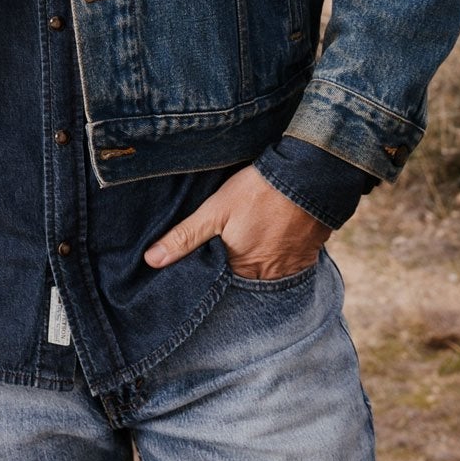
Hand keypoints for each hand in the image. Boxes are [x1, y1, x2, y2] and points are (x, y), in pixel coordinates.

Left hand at [143, 164, 330, 280]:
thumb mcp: (214, 211)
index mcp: (241, 270)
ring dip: (257, 264)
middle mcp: (267, 277)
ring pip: (266, 273)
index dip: (212, 272)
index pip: (220, 283)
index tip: (207, 260)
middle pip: (244, 279)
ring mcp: (290, 268)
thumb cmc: (257, 192)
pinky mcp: (307, 256)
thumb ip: (184, 237)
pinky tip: (272, 241)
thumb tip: (151, 261)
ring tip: (250, 244)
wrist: (308, 177)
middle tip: (229, 250)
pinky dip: (278, 257)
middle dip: (234, 270)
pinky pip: (288, 266)